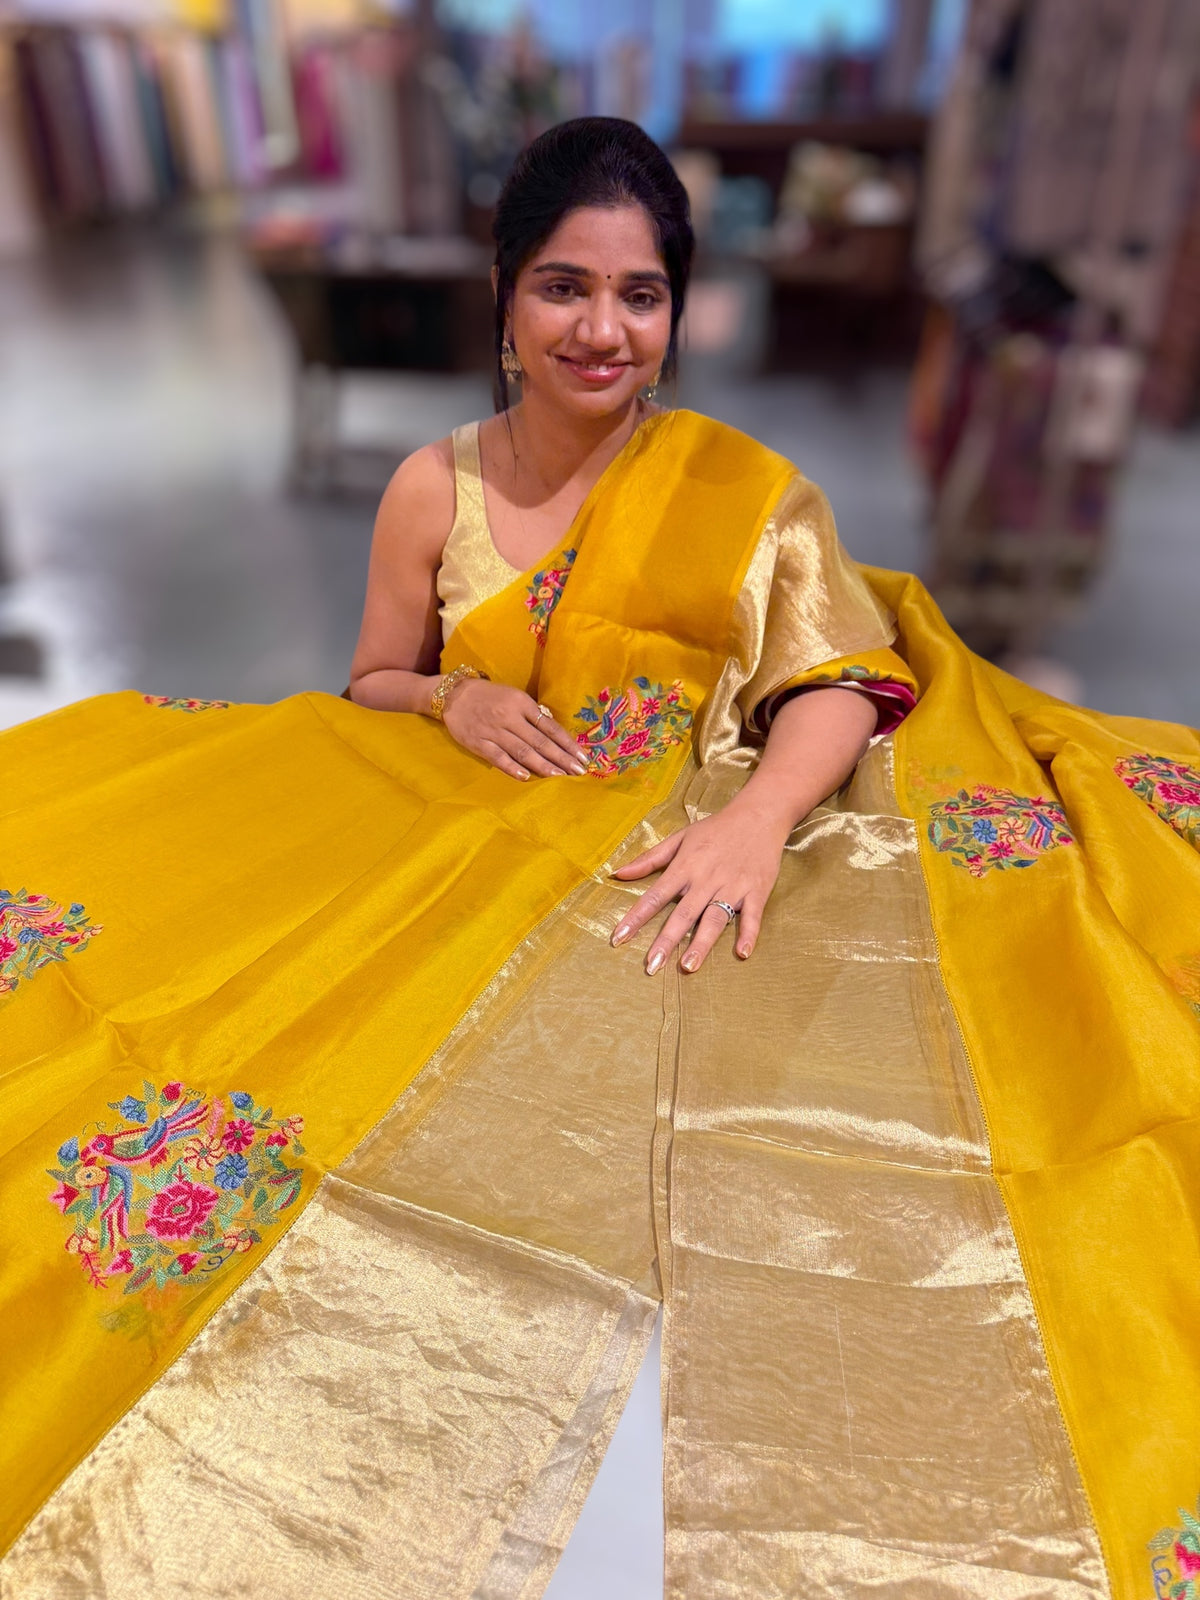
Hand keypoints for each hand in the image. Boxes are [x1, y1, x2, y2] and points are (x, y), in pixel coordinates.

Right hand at [442, 679, 588, 779]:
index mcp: (521, 703)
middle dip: (562, 758)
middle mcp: (509, 717)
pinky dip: (512, 768)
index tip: (582, 757)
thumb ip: (532, 714)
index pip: (550, 727)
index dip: (568, 743)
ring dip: (543, 765)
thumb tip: (555, 734)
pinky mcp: (478, 743)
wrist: (453, 694)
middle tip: (578, 771)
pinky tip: (526, 777)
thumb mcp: (514, 696)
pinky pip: (498, 758)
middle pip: (540, 742)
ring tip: (560, 777)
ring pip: (522, 751)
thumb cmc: (489, 696)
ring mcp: (493, 731)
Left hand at [608, 800, 790, 971]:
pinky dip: (748, 933)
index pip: (655, 896)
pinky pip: (752, 915)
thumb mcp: (679, 838)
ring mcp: (732, 886)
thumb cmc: (715, 829)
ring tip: (688, 966)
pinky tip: (742, 952)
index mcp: (685, 867)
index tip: (619, 938)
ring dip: (702, 943)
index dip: (636, 917)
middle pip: (683, 914)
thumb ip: (650, 859)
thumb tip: (618, 873)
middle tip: (652, 966)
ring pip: (715, 918)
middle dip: (666, 941)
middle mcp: (706, 879)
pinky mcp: (756, 891)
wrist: (758, 815)